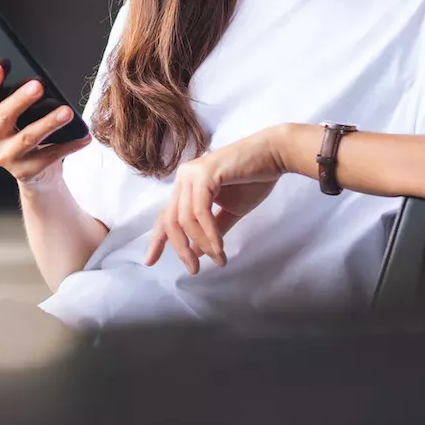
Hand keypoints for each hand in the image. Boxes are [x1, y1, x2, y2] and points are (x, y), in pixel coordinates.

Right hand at [0, 64, 90, 188]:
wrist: (37, 174)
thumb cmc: (28, 135)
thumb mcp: (19, 117)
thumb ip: (22, 102)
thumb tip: (41, 81)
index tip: (1, 65)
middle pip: (3, 116)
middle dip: (20, 99)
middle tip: (38, 85)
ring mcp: (7, 156)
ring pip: (28, 138)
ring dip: (49, 123)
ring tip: (67, 111)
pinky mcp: (26, 171)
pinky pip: (50, 156)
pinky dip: (69, 145)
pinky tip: (83, 136)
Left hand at [144, 123, 299, 272]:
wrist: (274, 154)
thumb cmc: (253, 180)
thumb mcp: (229, 211)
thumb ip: (211, 229)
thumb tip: (196, 253)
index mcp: (186, 185)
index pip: (165, 215)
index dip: (157, 239)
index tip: (149, 261)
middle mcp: (183, 177)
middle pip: (170, 220)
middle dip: (180, 248)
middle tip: (193, 270)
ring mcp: (192, 174)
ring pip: (185, 218)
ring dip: (202, 244)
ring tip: (218, 259)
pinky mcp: (205, 173)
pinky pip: (201, 211)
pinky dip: (209, 233)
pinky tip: (219, 248)